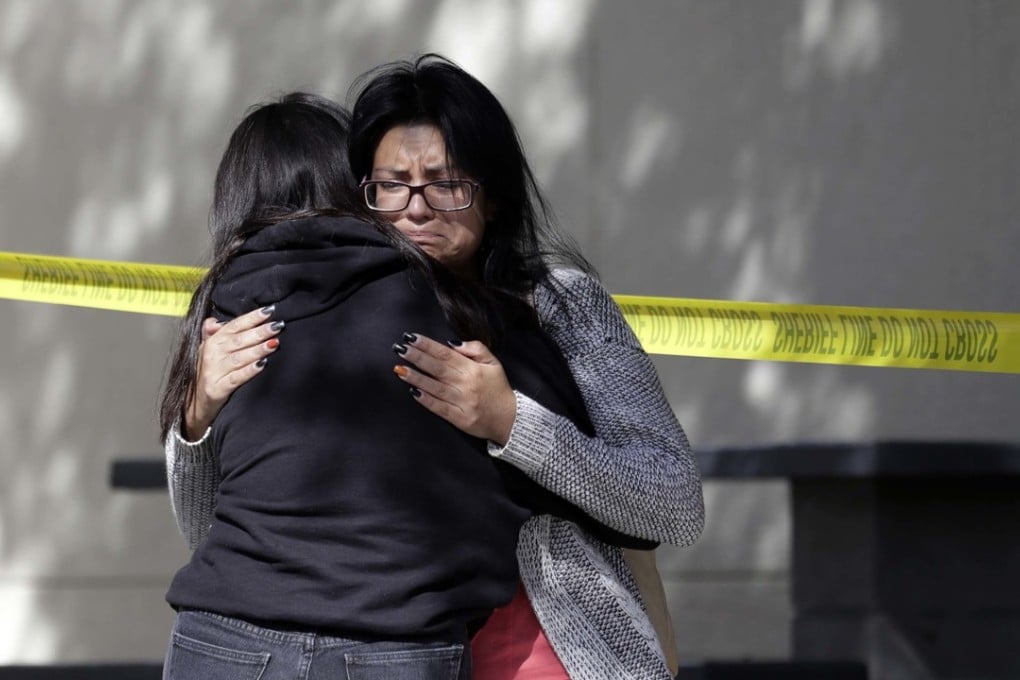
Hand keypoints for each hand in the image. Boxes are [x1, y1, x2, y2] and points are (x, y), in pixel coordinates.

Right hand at [183, 305, 282, 439]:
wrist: (195, 404)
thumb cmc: (208, 374)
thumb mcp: (206, 351)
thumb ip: (212, 334)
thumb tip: (215, 321)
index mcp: (212, 342)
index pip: (234, 326)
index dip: (252, 317)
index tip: (270, 310)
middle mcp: (211, 354)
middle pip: (239, 340)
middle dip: (259, 332)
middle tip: (277, 326)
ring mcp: (214, 372)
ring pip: (239, 357)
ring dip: (257, 349)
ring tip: (274, 343)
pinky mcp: (218, 389)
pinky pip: (237, 378)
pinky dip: (250, 371)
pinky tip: (263, 364)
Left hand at [392, 333, 516, 444]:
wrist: (509, 419)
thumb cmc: (498, 388)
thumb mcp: (493, 363)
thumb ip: (476, 348)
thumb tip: (453, 343)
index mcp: (473, 369)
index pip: (446, 354)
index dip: (427, 345)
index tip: (411, 338)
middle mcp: (466, 384)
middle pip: (437, 368)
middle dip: (417, 357)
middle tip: (400, 349)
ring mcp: (462, 402)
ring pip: (435, 387)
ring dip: (416, 378)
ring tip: (399, 369)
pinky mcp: (459, 419)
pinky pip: (439, 408)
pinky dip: (426, 400)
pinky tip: (413, 392)